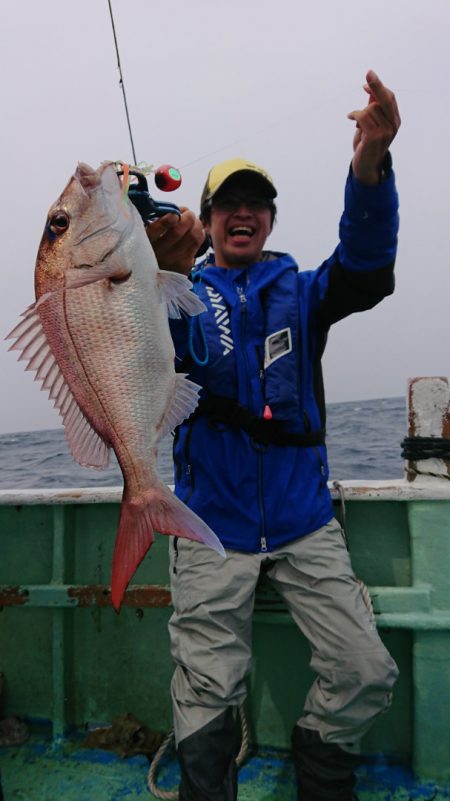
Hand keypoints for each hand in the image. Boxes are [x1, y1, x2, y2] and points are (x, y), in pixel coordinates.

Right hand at [146, 207, 205, 274]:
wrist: (153, 280)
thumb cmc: (150, 251)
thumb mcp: (144, 239)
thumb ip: (155, 224)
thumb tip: (174, 209)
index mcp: (145, 243)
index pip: (158, 227)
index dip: (170, 216)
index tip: (174, 213)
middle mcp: (159, 254)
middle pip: (179, 229)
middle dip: (188, 216)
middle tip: (188, 213)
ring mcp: (173, 261)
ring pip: (193, 236)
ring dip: (197, 223)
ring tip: (194, 220)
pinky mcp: (185, 266)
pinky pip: (198, 243)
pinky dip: (200, 232)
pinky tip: (196, 230)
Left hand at [347, 70, 400, 184]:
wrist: (366, 167)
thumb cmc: (366, 146)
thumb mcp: (370, 125)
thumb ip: (372, 109)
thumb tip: (369, 90)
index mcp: (395, 121)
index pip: (389, 98)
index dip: (378, 88)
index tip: (367, 81)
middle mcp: (393, 125)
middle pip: (386, 98)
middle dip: (377, 85)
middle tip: (369, 72)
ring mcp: (385, 131)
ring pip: (370, 108)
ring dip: (360, 113)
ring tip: (357, 125)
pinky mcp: (375, 136)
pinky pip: (363, 116)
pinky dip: (355, 115)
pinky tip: (350, 118)